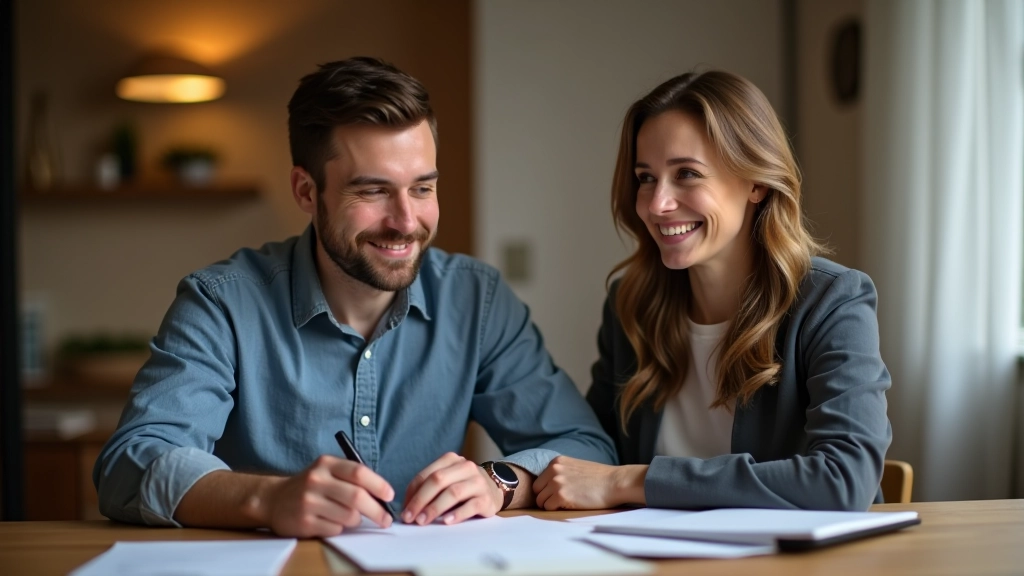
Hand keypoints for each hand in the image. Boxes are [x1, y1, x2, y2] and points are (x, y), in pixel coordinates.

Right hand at [261, 455, 394, 537]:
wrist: (273, 499)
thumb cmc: (311, 486)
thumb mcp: (327, 470)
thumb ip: (351, 477)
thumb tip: (382, 495)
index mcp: (325, 464)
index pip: (358, 472)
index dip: (378, 484)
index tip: (390, 495)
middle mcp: (316, 481)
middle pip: (357, 497)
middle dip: (377, 510)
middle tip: (386, 519)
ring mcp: (309, 502)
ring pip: (349, 516)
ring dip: (356, 520)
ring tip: (349, 517)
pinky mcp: (304, 522)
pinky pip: (336, 529)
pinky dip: (340, 528)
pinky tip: (330, 521)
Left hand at [402, 452, 503, 525]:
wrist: (494, 489)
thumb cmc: (464, 487)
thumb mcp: (448, 480)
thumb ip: (430, 487)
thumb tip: (408, 506)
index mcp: (451, 460)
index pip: (427, 475)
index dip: (413, 493)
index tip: (405, 509)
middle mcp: (465, 467)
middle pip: (438, 480)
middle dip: (420, 500)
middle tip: (410, 517)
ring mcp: (478, 482)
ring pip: (453, 492)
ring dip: (435, 508)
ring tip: (423, 521)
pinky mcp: (487, 498)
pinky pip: (471, 506)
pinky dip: (457, 514)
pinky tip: (446, 522)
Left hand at [534, 456, 646, 509]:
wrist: (615, 482)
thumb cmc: (599, 478)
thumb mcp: (576, 467)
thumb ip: (561, 473)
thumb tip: (547, 485)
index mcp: (556, 462)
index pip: (539, 480)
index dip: (546, 490)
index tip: (557, 495)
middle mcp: (553, 470)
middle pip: (537, 491)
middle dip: (546, 498)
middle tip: (560, 502)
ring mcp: (556, 483)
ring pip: (541, 501)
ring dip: (551, 505)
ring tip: (567, 504)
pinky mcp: (561, 496)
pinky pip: (548, 508)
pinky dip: (556, 510)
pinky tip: (570, 506)